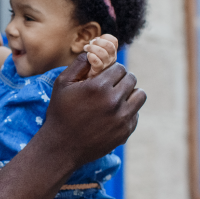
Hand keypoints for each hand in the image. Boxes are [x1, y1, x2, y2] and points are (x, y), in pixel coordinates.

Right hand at [38, 54, 145, 170]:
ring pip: (140, 95)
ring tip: (118, 97)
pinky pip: (136, 114)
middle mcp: (114, 101)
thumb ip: (79, 64)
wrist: (62, 147)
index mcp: (99, 87)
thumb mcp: (62, 84)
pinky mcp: (125, 131)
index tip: (105, 75)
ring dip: (131, 93)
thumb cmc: (60, 113)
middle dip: (121, 79)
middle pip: (131, 79)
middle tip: (111, 85)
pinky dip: (128, 111)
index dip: (112, 70)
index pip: (119, 68)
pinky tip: (114, 114)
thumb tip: (94, 51)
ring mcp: (122, 118)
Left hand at [83, 34, 118, 78]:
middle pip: (110, 46)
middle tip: (91, 43)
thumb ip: (97, 44)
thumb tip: (95, 39)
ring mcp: (105, 66)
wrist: (85, 77)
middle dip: (99, 42)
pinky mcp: (98, 72)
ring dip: (93, 48)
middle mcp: (111, 59)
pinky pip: (97, 63)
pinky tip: (88, 55)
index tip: (97, 38)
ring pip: (103, 53)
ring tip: (86, 48)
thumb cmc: (90, 62)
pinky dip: (92, 57)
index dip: (105, 37)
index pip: (114, 41)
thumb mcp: (96, 51)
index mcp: (112, 52)